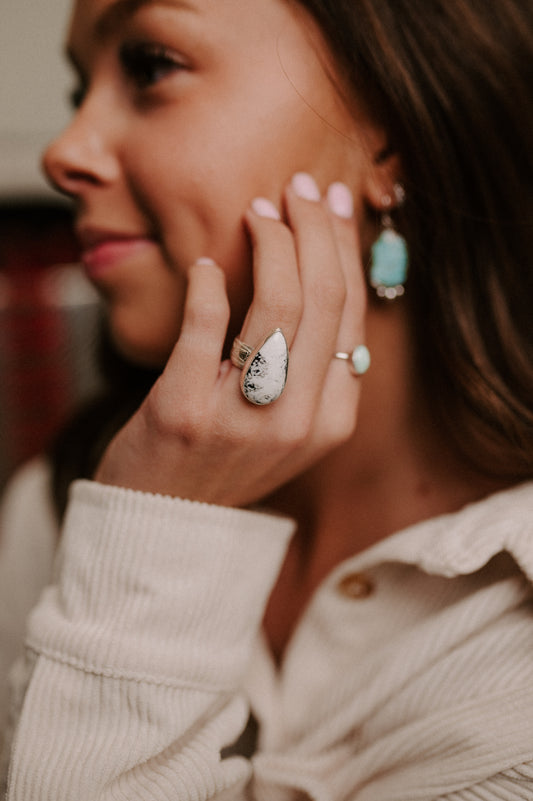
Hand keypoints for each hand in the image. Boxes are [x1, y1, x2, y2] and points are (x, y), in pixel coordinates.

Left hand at [94, 173, 366, 507]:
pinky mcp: (183, 410)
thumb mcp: (288, 426)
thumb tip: (326, 279)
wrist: (162, 522)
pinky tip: (206, 266)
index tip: (332, 206)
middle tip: (299, 189)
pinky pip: (206, 326)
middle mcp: (297, 420)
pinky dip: (208, 284)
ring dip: (271, 242)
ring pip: (278, 305)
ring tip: (257, 213)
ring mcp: (242, 417)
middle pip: (323, 299)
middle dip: (315, 228)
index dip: (345, 249)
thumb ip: (314, 368)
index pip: (352, 314)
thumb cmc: (223, 461)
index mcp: (330, 420)